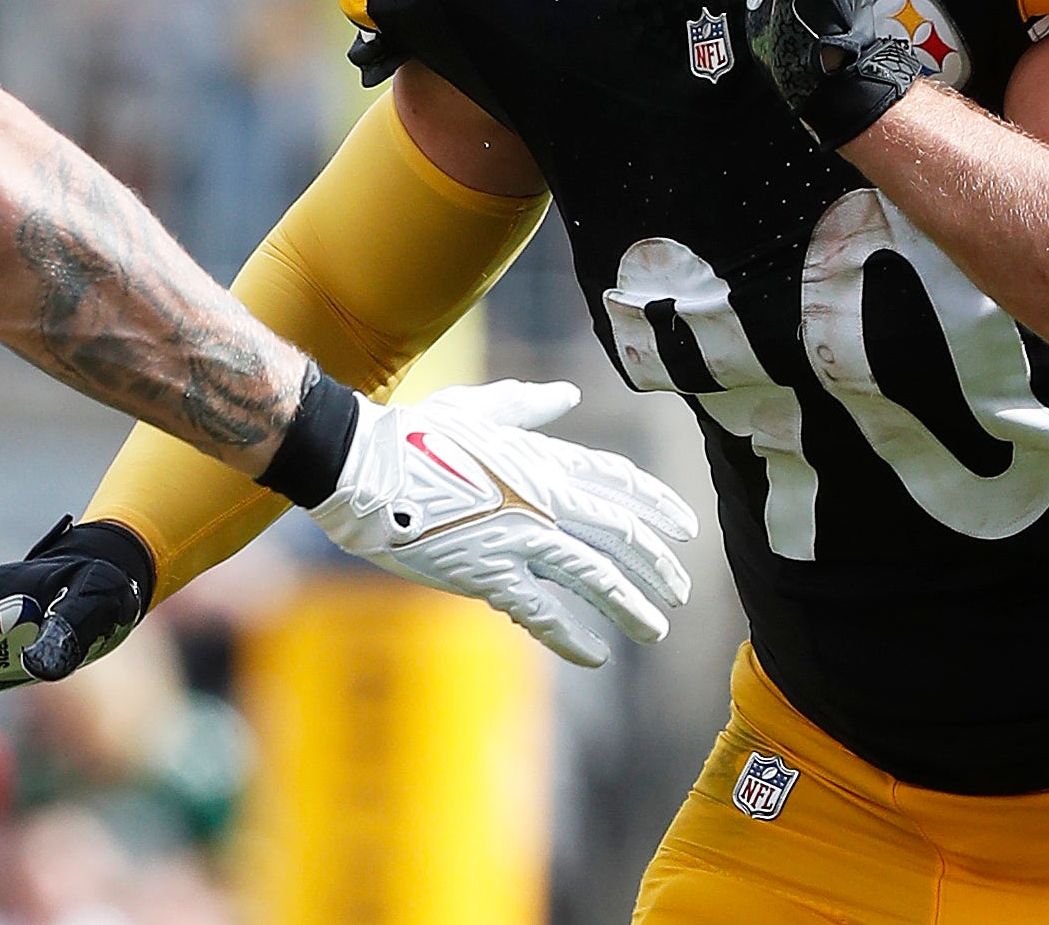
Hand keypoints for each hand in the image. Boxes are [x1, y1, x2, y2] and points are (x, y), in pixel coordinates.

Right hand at [309, 380, 696, 666]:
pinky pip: (542, 612)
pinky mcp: (488, 574)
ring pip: (594, 576)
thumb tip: (566, 395)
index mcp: (540, 459)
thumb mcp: (476, 409)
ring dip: (631, 605)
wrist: (362, 467)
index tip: (686, 528)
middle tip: (680, 590)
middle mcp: (542, 499)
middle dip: (657, 564)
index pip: (618, 482)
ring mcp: (518, 537)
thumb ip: (526, 406)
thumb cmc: (413, 433)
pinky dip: (572, 636)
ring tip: (655, 628)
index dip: (657, 506)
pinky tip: (596, 654)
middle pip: (620, 534)